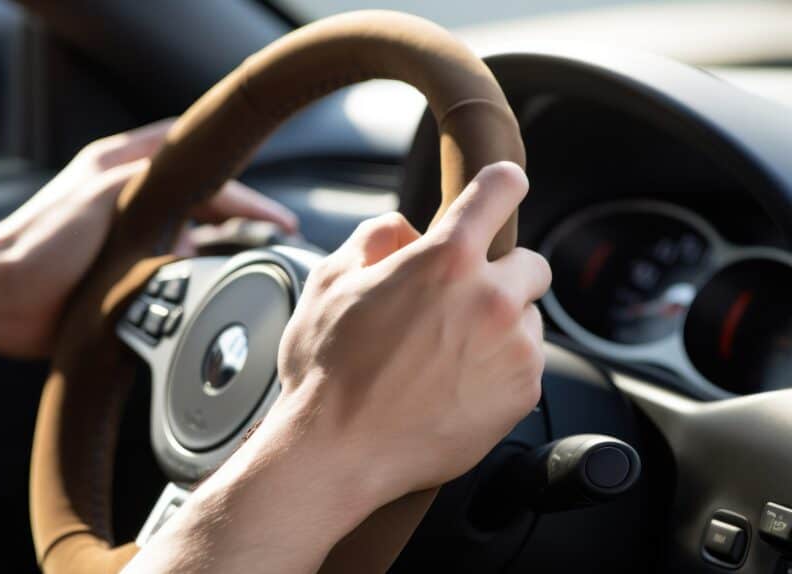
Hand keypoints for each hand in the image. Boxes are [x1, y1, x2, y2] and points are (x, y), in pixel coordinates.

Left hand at [0, 119, 297, 356]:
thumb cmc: (37, 245)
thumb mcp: (101, 195)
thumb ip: (151, 183)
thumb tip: (196, 203)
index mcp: (118, 167)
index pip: (195, 163)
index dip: (238, 185)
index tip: (272, 212)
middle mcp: (125, 197)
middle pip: (197, 196)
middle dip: (237, 213)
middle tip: (274, 234)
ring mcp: (123, 236)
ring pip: (186, 232)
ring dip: (214, 246)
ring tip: (244, 262)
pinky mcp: (117, 272)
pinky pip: (170, 267)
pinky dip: (190, 273)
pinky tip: (202, 285)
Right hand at [266, 161, 549, 506]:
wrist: (338, 451)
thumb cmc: (328, 370)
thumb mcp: (329, 282)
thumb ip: (375, 238)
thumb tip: (405, 231)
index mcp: (445, 259)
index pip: (499, 190)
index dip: (500, 184)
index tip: (502, 188)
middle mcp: (490, 298)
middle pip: (532, 264)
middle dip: (501, 275)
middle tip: (458, 303)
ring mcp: (513, 348)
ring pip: (528, 319)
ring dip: (500, 326)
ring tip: (447, 355)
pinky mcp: (523, 393)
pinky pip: (526, 364)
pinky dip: (500, 369)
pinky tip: (455, 385)